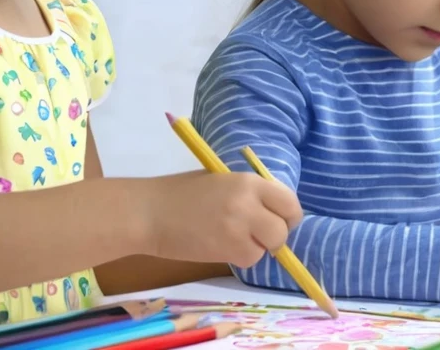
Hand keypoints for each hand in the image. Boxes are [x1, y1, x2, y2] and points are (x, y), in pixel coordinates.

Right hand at [143, 171, 302, 267]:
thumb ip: (249, 192)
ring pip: (269, 247)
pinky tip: (221, 247)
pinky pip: (250, 259)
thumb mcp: (221, 180)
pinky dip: (241, 257)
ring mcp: (238, 228)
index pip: (289, 202)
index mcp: (248, 181)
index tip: (279, 219)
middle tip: (257, 234)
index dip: (288, 214)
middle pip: (283, 228)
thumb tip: (274, 208)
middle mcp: (248, 203)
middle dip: (275, 235)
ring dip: (257, 247)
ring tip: (233, 238)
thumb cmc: (181, 192)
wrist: (149, 212)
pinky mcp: (226, 250)